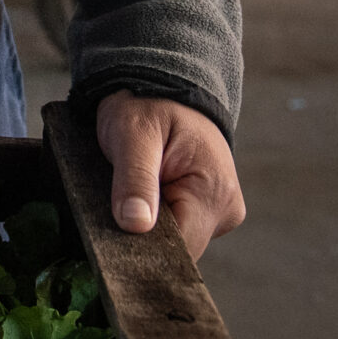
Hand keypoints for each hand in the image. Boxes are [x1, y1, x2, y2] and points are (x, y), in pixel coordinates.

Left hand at [96, 91, 245, 260]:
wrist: (163, 87)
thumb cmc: (148, 104)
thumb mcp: (133, 133)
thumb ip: (135, 178)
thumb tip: (136, 225)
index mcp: (214, 191)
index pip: (181, 249)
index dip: (145, 252)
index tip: (112, 244)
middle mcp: (226, 208)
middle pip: (179, 250)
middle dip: (144, 239)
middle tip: (111, 215)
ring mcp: (219, 211)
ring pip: (177, 242)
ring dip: (148, 230)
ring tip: (125, 202)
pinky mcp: (207, 211)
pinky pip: (178, 230)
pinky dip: (155, 223)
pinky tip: (140, 204)